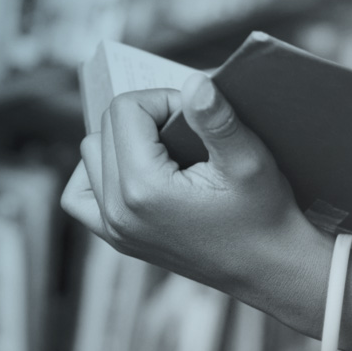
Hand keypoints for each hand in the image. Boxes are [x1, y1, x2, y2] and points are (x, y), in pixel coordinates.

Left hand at [60, 73, 324, 302]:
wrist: (270, 269)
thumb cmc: (265, 215)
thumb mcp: (249, 160)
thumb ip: (216, 119)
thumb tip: (193, 82)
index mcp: (144, 189)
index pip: (125, 109)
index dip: (162, 99)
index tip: (193, 115)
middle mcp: (118, 212)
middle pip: (105, 127)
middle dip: (145, 117)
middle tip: (186, 131)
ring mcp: (114, 230)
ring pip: (90, 155)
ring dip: (122, 141)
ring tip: (162, 147)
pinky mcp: (118, 240)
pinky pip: (81, 196)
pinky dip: (99, 174)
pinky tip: (132, 170)